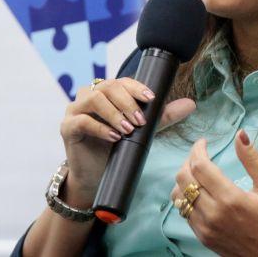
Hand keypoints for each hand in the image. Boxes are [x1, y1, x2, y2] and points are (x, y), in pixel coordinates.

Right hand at [60, 78, 195, 206]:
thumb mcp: (141, 131)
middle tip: (140, 121)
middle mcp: (88, 96)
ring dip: (114, 113)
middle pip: (108, 86)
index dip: (136, 87)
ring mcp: (74, 110)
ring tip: (128, 129)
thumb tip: (191, 104)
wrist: (95, 176)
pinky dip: (100, 128)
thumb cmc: (115, 149)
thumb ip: (162, 117)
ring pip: (94, 99)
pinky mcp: (67, 127)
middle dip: (127, 102)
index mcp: (105, 92)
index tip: (151, 99)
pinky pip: (82, 121)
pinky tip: (114, 137)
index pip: (121, 81)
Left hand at [170, 130, 257, 256]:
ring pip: (178, 195)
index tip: (203, 142)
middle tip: (200, 155)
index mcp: (230, 199)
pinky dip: (186, 197)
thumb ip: (252, 159)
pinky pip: (183, 211)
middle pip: (183, 178)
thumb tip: (240, 134)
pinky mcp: (202, 237)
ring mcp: (205, 227)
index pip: (199, 166)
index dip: (197, 149)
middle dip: (188, 160)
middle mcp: (213, 214)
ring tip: (197, 171)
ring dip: (184, 179)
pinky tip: (199, 191)